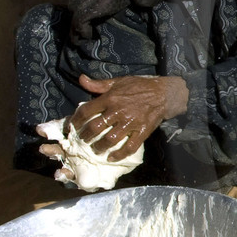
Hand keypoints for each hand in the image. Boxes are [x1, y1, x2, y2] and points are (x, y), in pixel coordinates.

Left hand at [66, 74, 189, 161]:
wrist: (164, 93)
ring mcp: (131, 123)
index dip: (76, 120)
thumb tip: (80, 79)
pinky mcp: (142, 131)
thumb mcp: (118, 82)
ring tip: (96, 149)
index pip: (87, 111)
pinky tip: (112, 158)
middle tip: (83, 140)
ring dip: (100, 147)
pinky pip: (129, 146)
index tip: (72, 126)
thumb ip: (98, 84)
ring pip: (110, 139)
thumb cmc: (139, 86)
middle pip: (96, 127)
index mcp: (110, 98)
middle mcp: (118, 111)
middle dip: (86, 136)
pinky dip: (119, 154)